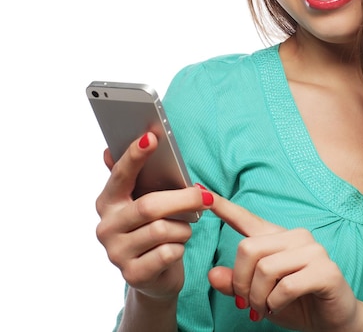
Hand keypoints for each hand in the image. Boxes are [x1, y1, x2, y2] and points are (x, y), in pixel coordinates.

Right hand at [95, 132, 211, 300]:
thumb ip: (138, 179)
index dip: (135, 156)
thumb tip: (108, 151)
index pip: (121, 175)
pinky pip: (168, 253)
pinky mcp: (132, 275)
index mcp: (108, 202)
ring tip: (184, 230)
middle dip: (183, 199)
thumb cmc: (155, 229)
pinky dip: (180, 248)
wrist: (156, 276)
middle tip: (206, 196)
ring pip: (163, 230)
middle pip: (149, 206)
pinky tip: (176, 249)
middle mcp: (106, 227)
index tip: (152, 137)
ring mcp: (115, 253)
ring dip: (183, 228)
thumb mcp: (148, 203)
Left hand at [206, 192, 362, 331]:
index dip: (222, 206)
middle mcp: (296, 237)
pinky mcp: (325, 270)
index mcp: (278, 238)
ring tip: (265, 308)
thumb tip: (212, 274)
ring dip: (258, 297)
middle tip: (248, 303)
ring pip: (265, 268)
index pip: (246, 218)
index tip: (200, 191)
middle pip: (248, 249)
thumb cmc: (297, 304)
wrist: (333, 322)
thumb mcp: (260, 295)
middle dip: (241, 283)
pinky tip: (280, 307)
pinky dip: (276, 303)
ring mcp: (313, 251)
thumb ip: (236, 284)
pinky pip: (286, 286)